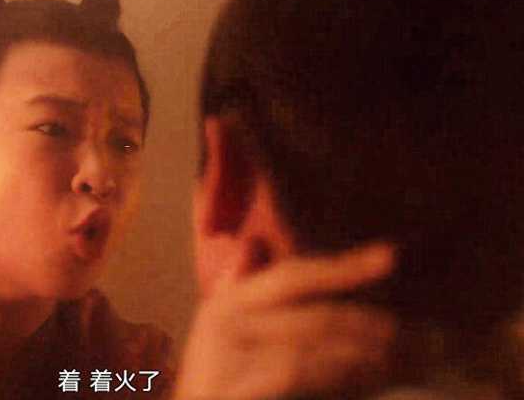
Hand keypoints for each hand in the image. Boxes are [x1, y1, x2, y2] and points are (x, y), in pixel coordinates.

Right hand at [174, 243, 396, 399]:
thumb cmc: (213, 381)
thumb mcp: (222, 331)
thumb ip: (241, 287)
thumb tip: (252, 244)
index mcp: (226, 301)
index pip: (292, 276)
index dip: (342, 266)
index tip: (390, 256)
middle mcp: (224, 321)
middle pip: (313, 315)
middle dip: (370, 326)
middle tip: (416, 336)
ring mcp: (227, 358)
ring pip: (311, 349)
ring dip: (362, 357)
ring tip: (400, 361)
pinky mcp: (232, 388)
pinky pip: (296, 374)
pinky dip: (339, 377)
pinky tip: (367, 378)